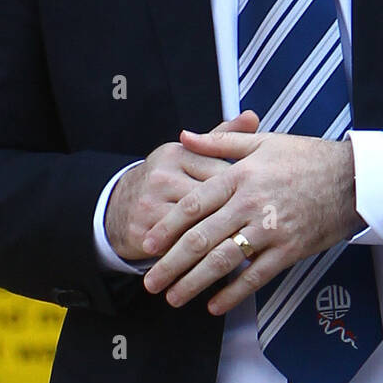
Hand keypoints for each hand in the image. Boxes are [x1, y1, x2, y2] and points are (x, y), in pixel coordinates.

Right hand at [105, 111, 260, 262]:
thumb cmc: (164, 181)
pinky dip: (199, 258)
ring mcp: (150, 205)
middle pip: (210, 200)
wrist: (116, 209)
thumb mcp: (188, 154)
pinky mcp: (142, 232)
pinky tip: (219, 265)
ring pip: (195, 226)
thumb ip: (221, 138)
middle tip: (263, 230)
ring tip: (248, 250)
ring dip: (221, 240)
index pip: (220, 171)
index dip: (246, 190)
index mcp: (177, 154)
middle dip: (237, 216)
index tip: (266, 202)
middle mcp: (162, 177)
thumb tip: (252, 116)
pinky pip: (178, 248)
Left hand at [141, 129, 361, 314]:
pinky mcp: (290, 250)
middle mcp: (251, 204)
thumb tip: (184, 137)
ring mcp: (271, 230)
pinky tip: (214, 305)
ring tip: (173, 297)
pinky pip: (256, 276)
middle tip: (150, 281)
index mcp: (240, 177)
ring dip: (195, 282)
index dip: (168, 228)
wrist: (352, 177)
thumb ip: (219, 141)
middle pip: (202, 239)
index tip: (148, 244)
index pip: (194, 206)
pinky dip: (234, 293)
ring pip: (224, 261)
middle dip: (172, 263)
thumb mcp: (261, 142)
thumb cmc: (306, 157)